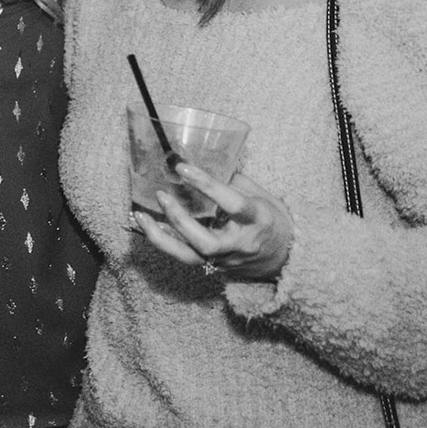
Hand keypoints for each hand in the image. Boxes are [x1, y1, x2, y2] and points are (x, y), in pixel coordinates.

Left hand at [130, 164, 294, 283]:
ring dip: (162, 237)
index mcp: (258, 220)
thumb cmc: (271, 220)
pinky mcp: (214, 267)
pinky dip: (165, 242)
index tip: (183, 168)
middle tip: (161, 195)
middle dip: (180, 220)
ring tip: (141, 216)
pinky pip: (185, 258)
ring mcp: (226, 259)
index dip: (207, 185)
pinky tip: (149, 226)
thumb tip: (203, 160)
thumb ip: (234, 181)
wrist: (286, 257)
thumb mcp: (261, 195)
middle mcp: (241, 244)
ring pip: (191, 256)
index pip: (233, 203)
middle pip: (207, 242)